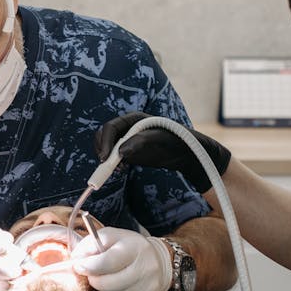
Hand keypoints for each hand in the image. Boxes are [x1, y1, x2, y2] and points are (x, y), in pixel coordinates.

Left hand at [72, 227, 171, 290]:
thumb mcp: (110, 237)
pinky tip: (117, 289)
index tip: (79, 266)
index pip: (107, 262)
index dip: (88, 266)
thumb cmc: (128, 248)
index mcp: (134, 248)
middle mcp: (145, 268)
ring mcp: (148, 288)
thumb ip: (90, 244)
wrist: (157, 262)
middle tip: (93, 274)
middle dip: (94, 280)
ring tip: (109, 280)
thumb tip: (76, 259)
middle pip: (107, 284)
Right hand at [94, 111, 231, 193]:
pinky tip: (120, 171)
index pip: (111, 127)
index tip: (105, 158)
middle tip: (104, 166)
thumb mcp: (159, 139)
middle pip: (105, 136)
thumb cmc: (177, 140)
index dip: (105, 141)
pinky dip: (112, 165)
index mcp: (133, 119)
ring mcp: (127, 141)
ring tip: (114, 170)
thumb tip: (120, 152)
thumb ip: (140, 142)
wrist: (188, 152)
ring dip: (106, 159)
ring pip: (107, 148)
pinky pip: (114, 158)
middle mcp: (127, 128)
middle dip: (102, 150)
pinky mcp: (130, 153)